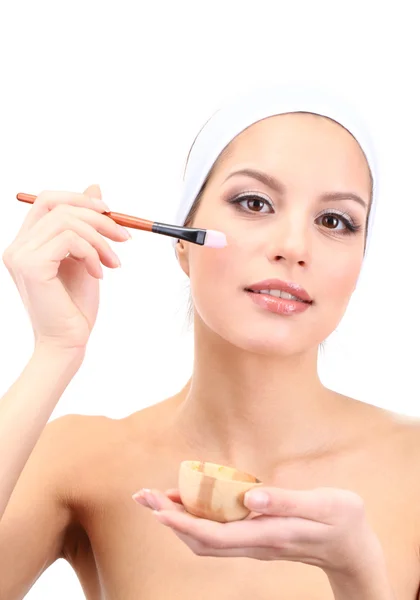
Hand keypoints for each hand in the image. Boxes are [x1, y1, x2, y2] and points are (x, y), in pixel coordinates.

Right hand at [3, 184, 130, 350]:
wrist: (67, 342)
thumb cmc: (75, 306)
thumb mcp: (85, 257)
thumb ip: (85, 226)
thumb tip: (95, 188)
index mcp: (27, 243)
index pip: (48, 200)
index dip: (81, 199)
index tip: (111, 214)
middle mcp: (17, 245)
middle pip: (58, 204)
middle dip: (98, 216)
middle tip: (124, 237)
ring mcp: (20, 255)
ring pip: (67, 221)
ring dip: (100, 240)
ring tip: (114, 263)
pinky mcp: (31, 266)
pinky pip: (69, 240)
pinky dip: (92, 253)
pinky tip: (99, 273)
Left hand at [133, 485, 382, 575]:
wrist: (353, 547)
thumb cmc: (342, 520)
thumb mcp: (324, 506)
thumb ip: (286, 502)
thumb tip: (249, 498)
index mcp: (268, 535)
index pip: (215, 536)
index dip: (183, 524)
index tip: (157, 510)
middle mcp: (255, 544)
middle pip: (201, 540)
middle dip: (169, 520)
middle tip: (142, 496)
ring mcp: (254, 543)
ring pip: (206, 538)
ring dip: (178, 519)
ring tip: (156, 496)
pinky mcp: (256, 536)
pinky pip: (218, 531)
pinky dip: (197, 517)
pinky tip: (189, 499)